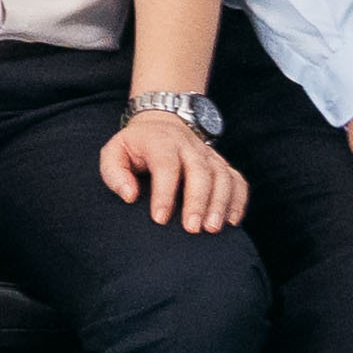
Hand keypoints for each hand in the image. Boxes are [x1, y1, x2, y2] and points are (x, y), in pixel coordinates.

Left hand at [98, 101, 240, 231]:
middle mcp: (189, 146)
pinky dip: (238, 200)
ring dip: (220, 203)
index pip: (166, 166)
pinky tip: (232, 221)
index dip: (164, 193)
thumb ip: (114, 173)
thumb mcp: (114, 152)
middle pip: (200, 171)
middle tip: (192, 229)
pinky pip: (237, 180)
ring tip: (213, 229)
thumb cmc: (136, 147)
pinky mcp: (221, 164)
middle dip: (198, 201)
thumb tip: (130, 195)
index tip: (160, 219)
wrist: (162, 122)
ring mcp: (209, 155)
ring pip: (222, 176)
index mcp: (161, 142)